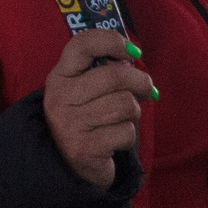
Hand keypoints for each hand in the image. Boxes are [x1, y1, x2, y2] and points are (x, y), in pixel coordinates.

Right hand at [43, 29, 154, 188]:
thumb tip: (134, 59)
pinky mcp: (85, 149)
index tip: (132, 51)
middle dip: (141, 82)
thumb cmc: (85, 121)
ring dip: (134, 112)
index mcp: (59, 77)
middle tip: (148, 89)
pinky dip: (128, 136)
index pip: (82, 44)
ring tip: (124, 119)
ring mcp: (71, 124)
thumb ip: (103, 73)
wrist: (66, 167)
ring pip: (124, 104)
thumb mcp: (83, 92)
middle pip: (114, 76)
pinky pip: (126, 132)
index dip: (112, 41)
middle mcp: (60, 98)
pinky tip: (116, 140)